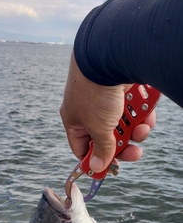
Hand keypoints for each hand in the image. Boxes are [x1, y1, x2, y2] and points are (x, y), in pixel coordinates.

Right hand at [60, 52, 155, 172]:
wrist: (109, 55)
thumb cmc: (96, 93)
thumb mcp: (99, 129)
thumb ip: (102, 149)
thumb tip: (98, 167)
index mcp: (74, 121)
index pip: (83, 148)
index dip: (96, 159)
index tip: (110, 167)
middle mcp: (88, 109)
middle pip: (107, 137)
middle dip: (123, 145)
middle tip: (136, 153)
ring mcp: (105, 97)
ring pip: (123, 123)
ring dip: (136, 130)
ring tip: (145, 128)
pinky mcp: (121, 87)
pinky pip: (132, 108)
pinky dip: (141, 112)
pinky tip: (148, 113)